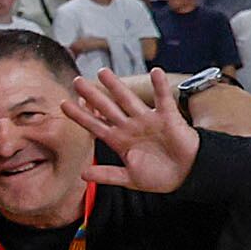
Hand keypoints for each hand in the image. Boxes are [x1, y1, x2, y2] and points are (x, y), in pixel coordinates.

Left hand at [66, 69, 199, 193]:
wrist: (187, 175)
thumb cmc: (159, 176)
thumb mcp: (130, 178)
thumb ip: (107, 175)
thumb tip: (82, 175)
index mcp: (119, 141)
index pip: (95, 125)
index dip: (80, 115)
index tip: (63, 104)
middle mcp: (130, 127)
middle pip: (107, 108)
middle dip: (92, 96)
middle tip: (76, 80)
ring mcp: (148, 121)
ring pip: (128, 100)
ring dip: (116, 86)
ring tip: (103, 72)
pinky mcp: (168, 118)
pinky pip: (163, 99)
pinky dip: (160, 86)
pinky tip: (155, 71)